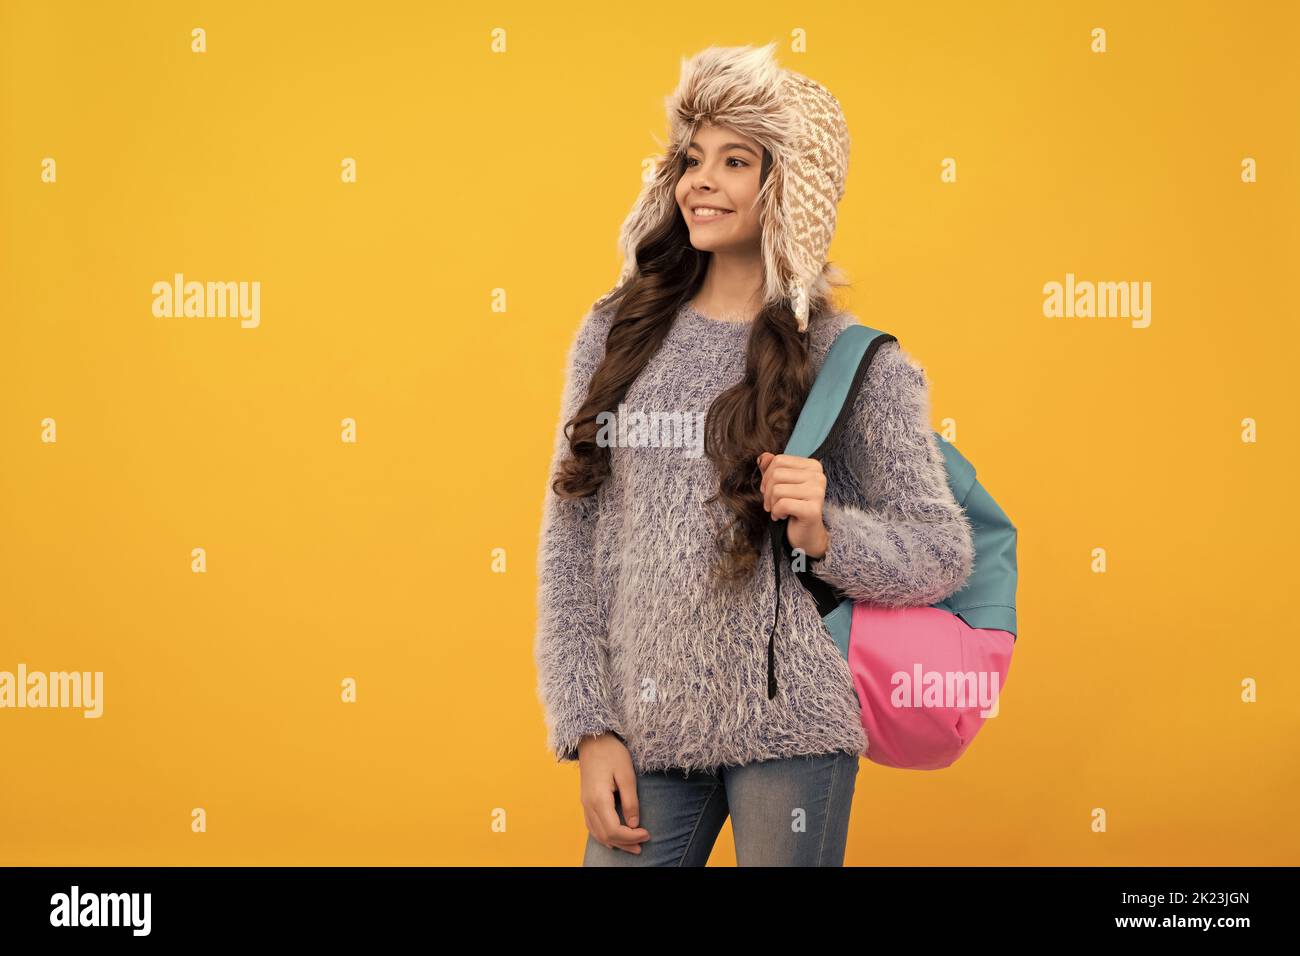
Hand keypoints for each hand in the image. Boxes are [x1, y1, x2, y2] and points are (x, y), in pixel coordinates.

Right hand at [577, 732, 649, 853]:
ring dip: (615, 843)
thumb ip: (631, 801)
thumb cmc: (612, 753)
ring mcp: (584, 803)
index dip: (631, 836)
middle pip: (606, 835)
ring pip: (597, 833)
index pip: (614, 830)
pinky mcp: (585, 801)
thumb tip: (635, 824)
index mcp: (599, 799)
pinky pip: (592, 826)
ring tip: (632, 846)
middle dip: (625, 843)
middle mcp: (588, 804)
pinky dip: (604, 836)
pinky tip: (614, 839)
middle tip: (643, 844)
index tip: (647, 833)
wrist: (592, 739)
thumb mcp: (627, 774)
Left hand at [756, 452, 828, 559]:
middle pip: (777, 474)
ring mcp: (818, 492)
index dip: (767, 476)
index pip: (779, 460)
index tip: (770, 490)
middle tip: (771, 504)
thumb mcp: (780, 485)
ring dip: (771, 504)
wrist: (806, 535)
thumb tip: (762, 457)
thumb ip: (772, 469)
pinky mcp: (813, 509)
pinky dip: (777, 513)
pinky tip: (783, 517)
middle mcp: (818, 477)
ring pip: (777, 489)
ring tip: (778, 511)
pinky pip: (782, 504)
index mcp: (813, 466)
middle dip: (767, 491)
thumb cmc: (793, 507)